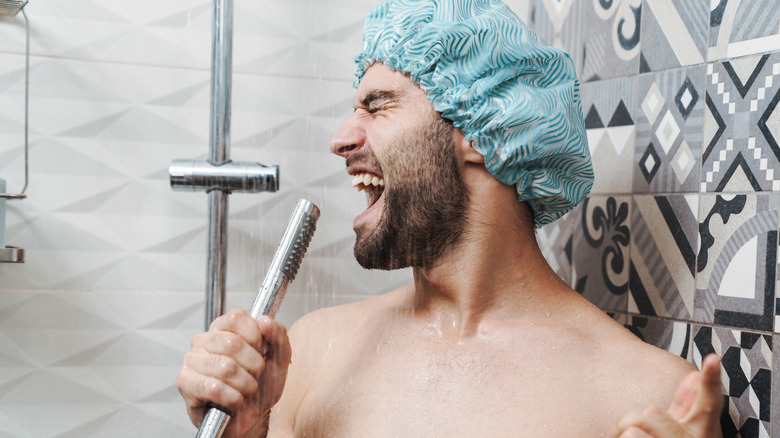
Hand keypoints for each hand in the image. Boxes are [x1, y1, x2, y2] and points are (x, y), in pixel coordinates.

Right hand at [177, 309, 292, 437]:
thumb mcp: (279, 359)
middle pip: (232, 343)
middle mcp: (204, 341)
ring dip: (245, 384)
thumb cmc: (260, 386)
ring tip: (246, 390)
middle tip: (254, 375)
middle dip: (254, 365)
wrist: (251, 417)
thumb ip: (278, 335)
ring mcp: (192, 361)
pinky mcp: (186, 383)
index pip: (237, 317)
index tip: (261, 350)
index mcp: (223, 329)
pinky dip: (233, 398)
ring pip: (225, 367)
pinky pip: (214, 388)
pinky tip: (235, 401)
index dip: (255, 336)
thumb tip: (265, 321)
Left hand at [610, 353, 723, 437]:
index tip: (712, 360)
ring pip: (630, 433)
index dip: (712, 380)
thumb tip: (693, 376)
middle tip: (626, 431)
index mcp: (702, 432)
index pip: (709, 401)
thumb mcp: (690, 434)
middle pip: (647, 412)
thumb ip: (687, 407)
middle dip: (629, 420)